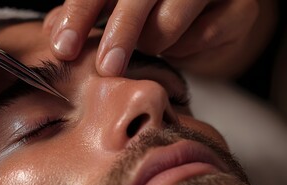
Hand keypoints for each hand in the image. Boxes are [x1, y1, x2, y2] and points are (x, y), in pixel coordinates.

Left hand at [44, 0, 274, 77]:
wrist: (210, 20)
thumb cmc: (154, 15)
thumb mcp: (115, 13)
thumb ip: (85, 16)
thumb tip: (52, 31)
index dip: (79, 15)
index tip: (62, 47)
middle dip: (120, 33)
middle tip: (106, 68)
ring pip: (172, 18)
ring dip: (155, 42)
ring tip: (152, 46)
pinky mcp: (240, 9)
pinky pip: (206, 35)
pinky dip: (187, 49)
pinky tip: (181, 46)